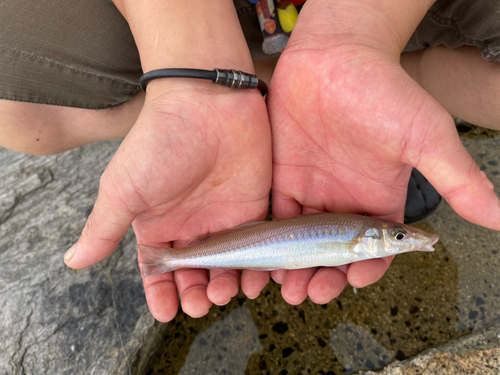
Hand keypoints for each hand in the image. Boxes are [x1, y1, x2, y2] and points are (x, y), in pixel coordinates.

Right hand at [64, 81, 271, 321]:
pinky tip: (257, 279)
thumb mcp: (123, 189)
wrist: (207, 100)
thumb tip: (73, 261)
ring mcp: (222, 217)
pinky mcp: (251, 207)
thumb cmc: (159, 142)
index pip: (157, 269)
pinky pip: (256, 245)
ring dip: (226, 283)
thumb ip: (104, 228)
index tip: (167, 314)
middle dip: (197, 293)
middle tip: (202, 304)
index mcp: (157, 223)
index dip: (161, 293)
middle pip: (194, 272)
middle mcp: (190, 224)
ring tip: (225, 292)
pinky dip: (257, 265)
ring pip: (226, 264)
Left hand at [268, 40, 499, 304]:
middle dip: (324, 278)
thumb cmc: (385, 91)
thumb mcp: (426, 138)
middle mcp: (346, 201)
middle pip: (336, 254)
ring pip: (304, 243)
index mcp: (381, 199)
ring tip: (286, 288)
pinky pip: (276, 216)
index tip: (354, 283)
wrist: (337, 55)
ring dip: (295, 268)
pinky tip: (265, 260)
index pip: (377, 249)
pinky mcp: (285, 178)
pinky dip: (271, 241)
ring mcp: (314, 191)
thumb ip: (457, 180)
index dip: (367, 270)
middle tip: (310, 295)